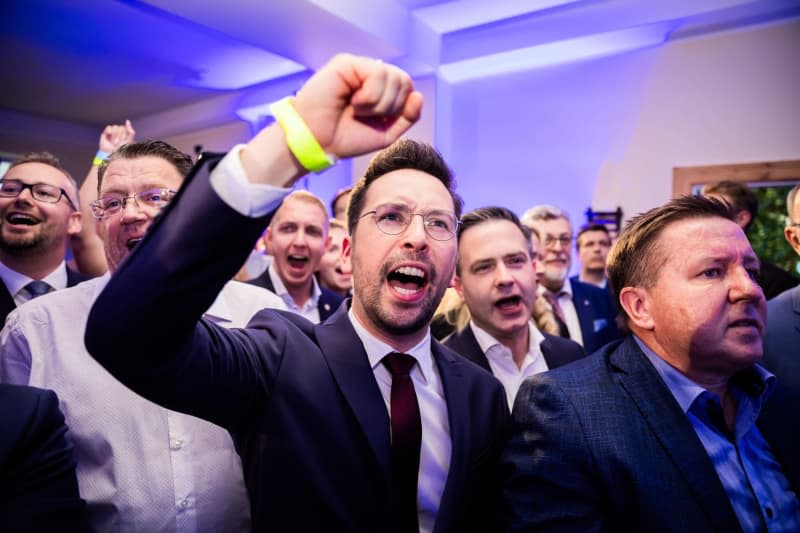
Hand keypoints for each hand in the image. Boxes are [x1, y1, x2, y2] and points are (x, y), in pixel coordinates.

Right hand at [98, 120, 135, 152]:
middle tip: (118, 143)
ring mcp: (112, 131)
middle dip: (120, 136)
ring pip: (115, 127)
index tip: (124, 140)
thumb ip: (130, 132)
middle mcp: (119, 131)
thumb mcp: (128, 141)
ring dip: (115, 135)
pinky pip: (109, 127)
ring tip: (114, 142)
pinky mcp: (105, 132)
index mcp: (126, 133)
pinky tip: (109, 138)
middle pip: (121, 127)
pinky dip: (110, 133)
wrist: (112, 154)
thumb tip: (127, 121)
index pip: (127, 127)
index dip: (125, 134)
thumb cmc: (121, 149)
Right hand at [293, 54, 422, 158]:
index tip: (378, 121)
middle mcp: (370, 75)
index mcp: (381, 89)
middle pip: (404, 80)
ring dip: (378, 103)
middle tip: (366, 116)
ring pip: (393, 77)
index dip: (401, 108)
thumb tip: (418, 95)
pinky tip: (353, 102)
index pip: (407, 88)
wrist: (318, 143)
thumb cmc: (346, 138)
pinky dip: (370, 96)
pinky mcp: (347, 63)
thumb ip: (407, 117)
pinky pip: (377, 73)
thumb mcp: (386, 133)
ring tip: (357, 109)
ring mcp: (359, 67)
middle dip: (390, 107)